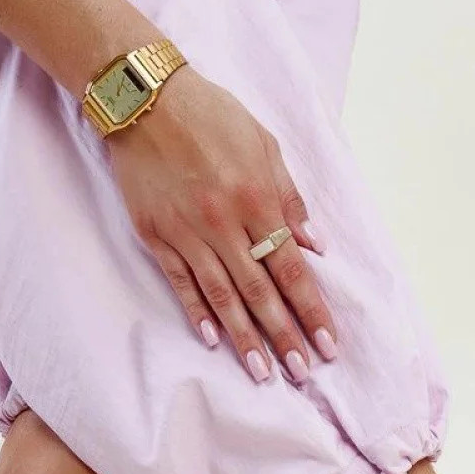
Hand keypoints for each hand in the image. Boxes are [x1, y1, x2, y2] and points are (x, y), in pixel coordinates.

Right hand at [110, 67, 336, 381]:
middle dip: (284, 336)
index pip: (291, 269)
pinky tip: (212, 339)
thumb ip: (290, 197)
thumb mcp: (265, 145)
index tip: (328, 343)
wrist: (146, 99)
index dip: (311, 310)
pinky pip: (180, 281)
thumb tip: (315, 244)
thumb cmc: (212, 115)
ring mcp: (187, 232)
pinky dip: (197, 311)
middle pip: (260, 292)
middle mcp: (224, 223)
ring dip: (244, 338)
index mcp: (257, 200)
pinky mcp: (155, 234)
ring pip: (221, 296)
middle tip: (302, 374)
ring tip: (262, 372)